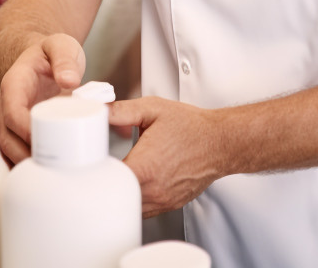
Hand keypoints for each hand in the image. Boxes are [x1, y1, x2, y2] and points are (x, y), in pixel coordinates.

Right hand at [0, 33, 85, 163]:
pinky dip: (27, 167)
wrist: (43, 58)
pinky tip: (46, 177)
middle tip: (52, 166)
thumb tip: (70, 80)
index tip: (43, 140)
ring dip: (25, 166)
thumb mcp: (60, 45)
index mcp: (14, 86)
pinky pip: (16, 154)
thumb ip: (65, 58)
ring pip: (8, 151)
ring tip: (52, 175)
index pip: (12, 113)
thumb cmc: (50, 53)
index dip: (24, 130)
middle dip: (25, 156)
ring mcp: (10, 123)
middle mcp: (6, 107)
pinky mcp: (19, 133)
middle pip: (6, 139)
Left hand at [107, 97, 227, 217]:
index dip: (98, 171)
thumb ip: (123, 110)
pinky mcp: (170, 205)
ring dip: (124, 192)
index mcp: (144, 167)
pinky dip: (139, 197)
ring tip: (125, 173)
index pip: (108, 181)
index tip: (96, 161)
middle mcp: (153, 189)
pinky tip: (142, 180)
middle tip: (107, 167)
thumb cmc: (191, 126)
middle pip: (116, 197)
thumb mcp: (154, 109)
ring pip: (130, 207)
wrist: (220, 141)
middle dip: (109, 182)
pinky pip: (145, 209)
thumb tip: (100, 111)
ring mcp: (162, 201)